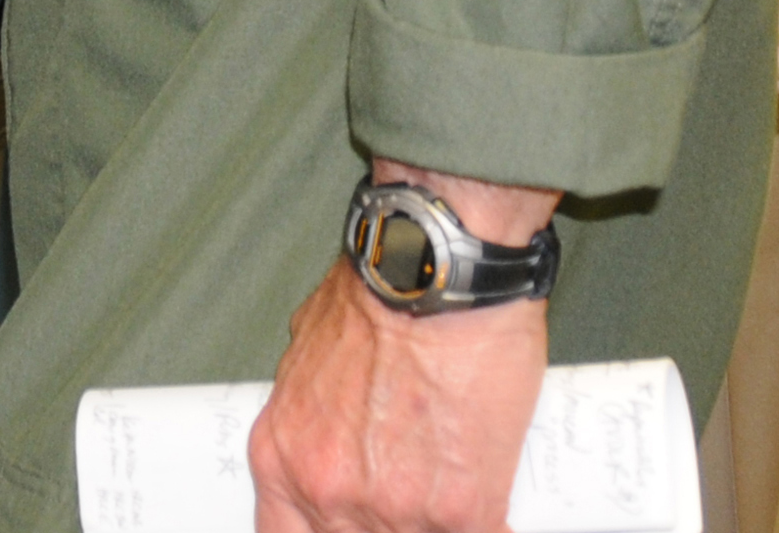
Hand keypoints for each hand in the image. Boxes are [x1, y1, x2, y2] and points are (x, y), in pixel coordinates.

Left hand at [250, 171, 553, 532]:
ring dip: (434, 523)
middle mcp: (330, 491)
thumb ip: (312, 415)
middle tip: (408, 493)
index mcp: (284, 455)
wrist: (436, 270)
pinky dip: (490, 526)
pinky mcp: (463, 511)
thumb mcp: (308, 355)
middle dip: (381, 525)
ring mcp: (396, 510)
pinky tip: (494, 512)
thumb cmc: (380, 295)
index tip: (345, 527)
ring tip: (447, 487)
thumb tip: (329, 437)